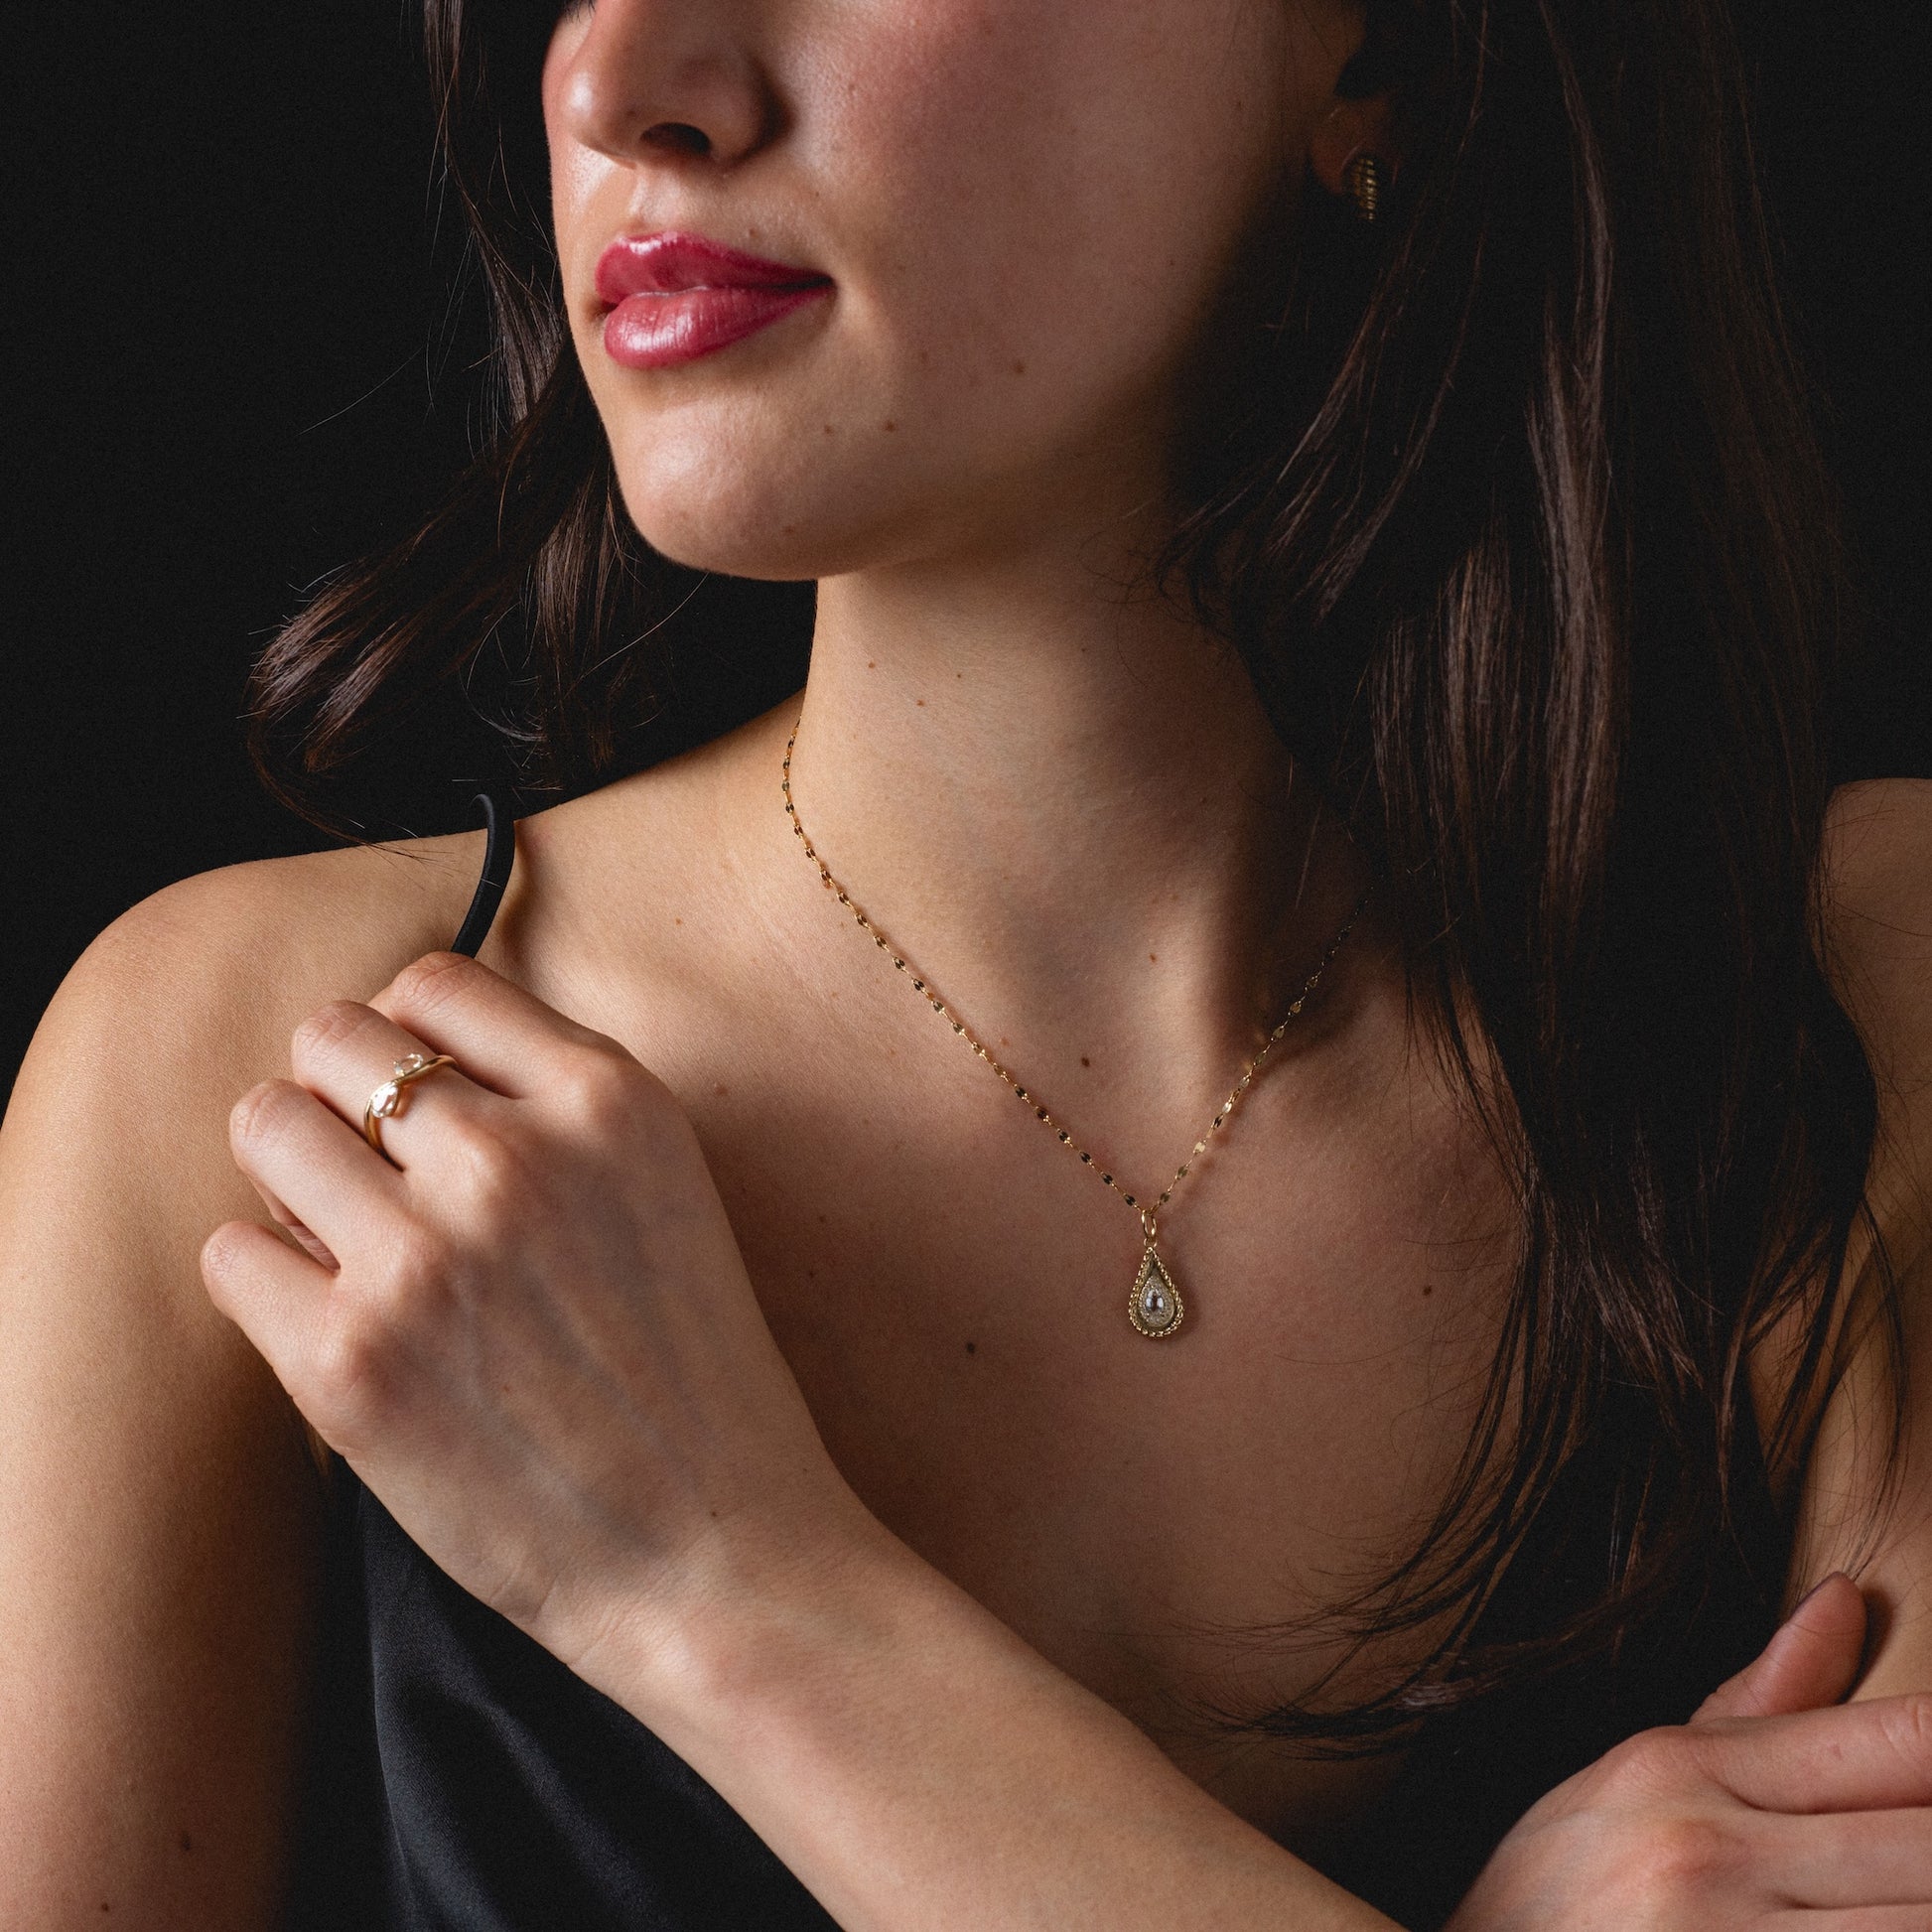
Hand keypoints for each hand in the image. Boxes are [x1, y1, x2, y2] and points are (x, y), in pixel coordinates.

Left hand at [200, 951, 867, 1694]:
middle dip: (336, 1098)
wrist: (717, 1556)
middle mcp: (515, 1154)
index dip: (409, 1041)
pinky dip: (267, 1282)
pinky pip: (232, 1253)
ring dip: (290, 1177)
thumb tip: (411, 1067)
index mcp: (611, 1101)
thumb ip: (560, 1113)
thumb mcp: (668, 1194)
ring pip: (265, 1125)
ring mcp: (427, 1253)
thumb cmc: (694, 1386)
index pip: (436, 983)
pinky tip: (336, 1328)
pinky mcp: (350, 1360)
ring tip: (347, 1248)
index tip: (417, 1105)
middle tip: (373, 1182)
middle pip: (332, 1037)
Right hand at [1446, 1573, 1931, 1927]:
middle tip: (1923, 1846)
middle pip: (1931, 1843)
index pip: (1897, 1742)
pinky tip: (1881, 1923)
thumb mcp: (1635, 1777)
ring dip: (1926, 1902)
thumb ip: (1760, 1700)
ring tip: (1901, 1886)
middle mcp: (1708, 1853)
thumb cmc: (1550, 1897)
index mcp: (1680, 1769)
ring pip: (1920, 1920)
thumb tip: (1846, 1597)